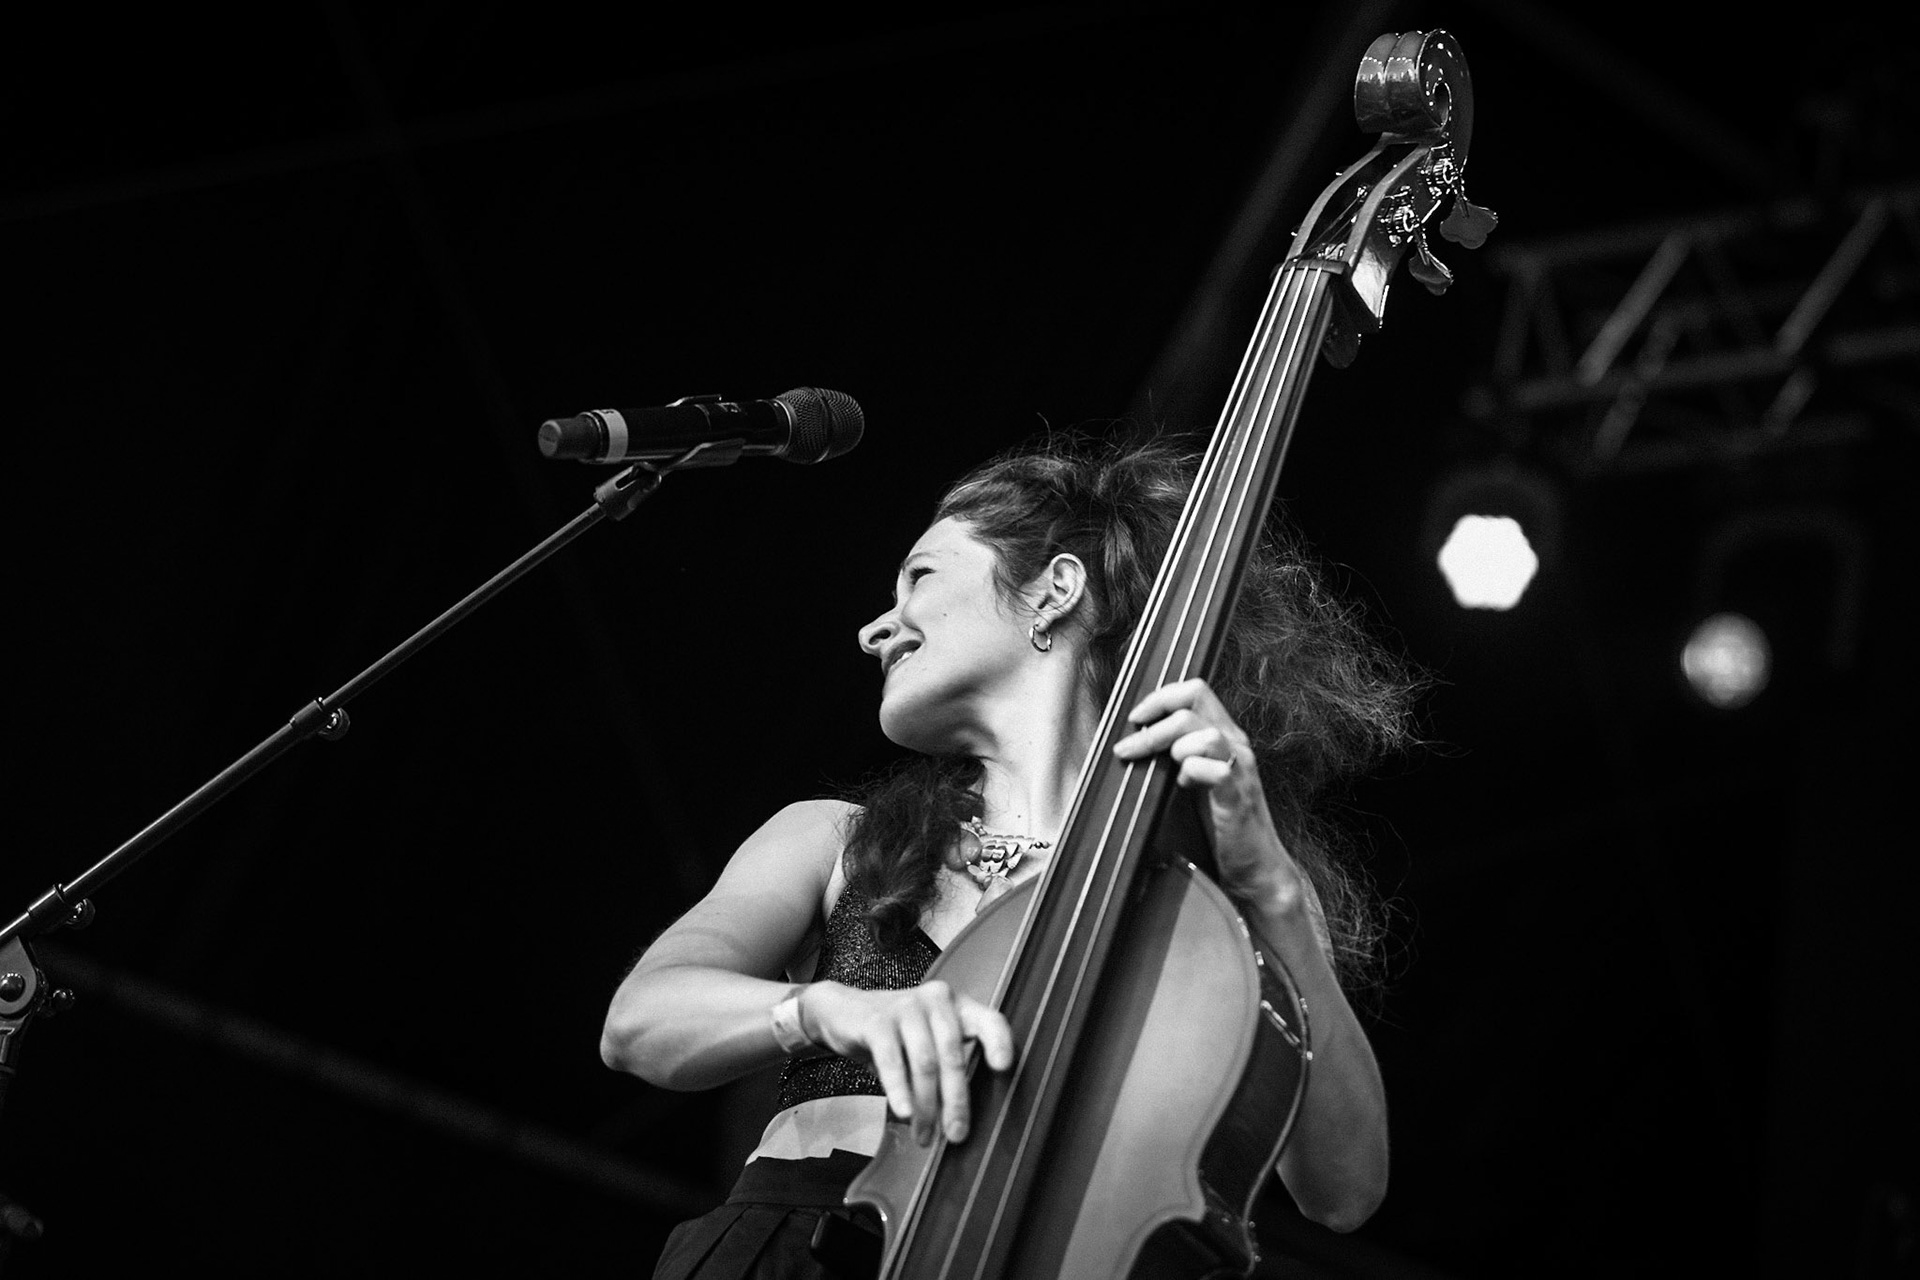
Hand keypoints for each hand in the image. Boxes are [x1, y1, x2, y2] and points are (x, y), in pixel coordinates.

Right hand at [802, 980, 1015, 1145]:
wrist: (844, 1013)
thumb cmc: (895, 1035)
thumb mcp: (927, 1045)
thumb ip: (946, 1071)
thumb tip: (958, 1119)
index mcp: (957, 1007)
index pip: (988, 1019)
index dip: (999, 1042)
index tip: (1003, 1068)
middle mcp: (936, 1000)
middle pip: (953, 1055)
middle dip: (955, 1100)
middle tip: (956, 1134)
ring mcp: (907, 1007)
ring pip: (925, 1062)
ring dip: (926, 1105)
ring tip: (924, 1135)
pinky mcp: (878, 1020)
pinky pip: (892, 1060)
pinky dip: (899, 1090)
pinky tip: (903, 1111)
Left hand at [1111, 677, 1305, 911]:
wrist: (1253, 866)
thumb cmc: (1218, 824)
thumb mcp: (1191, 780)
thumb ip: (1172, 756)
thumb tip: (1131, 742)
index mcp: (1223, 735)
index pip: (1195, 690)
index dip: (1160, 696)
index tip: (1135, 718)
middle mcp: (1235, 744)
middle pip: (1195, 700)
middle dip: (1153, 720)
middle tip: (1127, 748)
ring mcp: (1240, 768)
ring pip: (1205, 733)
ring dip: (1171, 746)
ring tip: (1161, 770)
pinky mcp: (1238, 796)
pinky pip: (1216, 769)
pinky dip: (1192, 772)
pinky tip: (1184, 786)